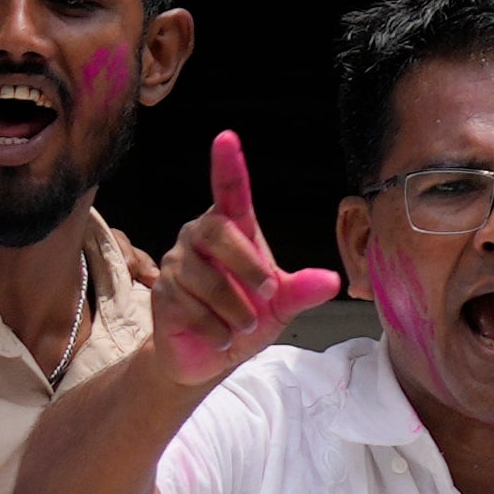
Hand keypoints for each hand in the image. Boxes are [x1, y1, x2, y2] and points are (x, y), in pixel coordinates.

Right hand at [146, 132, 339, 391]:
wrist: (209, 356)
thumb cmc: (247, 316)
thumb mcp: (282, 304)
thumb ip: (303, 289)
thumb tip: (331, 280)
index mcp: (234, 230)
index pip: (229, 192)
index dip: (227, 165)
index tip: (227, 137)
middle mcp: (199, 238)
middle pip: (217, 232)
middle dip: (246, 264)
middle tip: (268, 292)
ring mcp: (176, 265)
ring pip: (204, 278)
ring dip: (234, 308)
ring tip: (246, 325)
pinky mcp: (161, 294)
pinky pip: (188, 308)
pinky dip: (215, 329)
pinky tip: (221, 338)